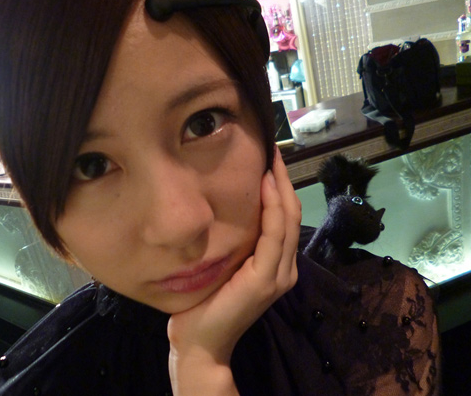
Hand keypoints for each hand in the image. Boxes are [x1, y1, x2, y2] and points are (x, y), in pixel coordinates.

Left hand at [168, 149, 300, 394]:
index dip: (280, 187)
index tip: (268, 159)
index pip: (284, 219)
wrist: (200, 342)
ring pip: (288, 219)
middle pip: (291, 214)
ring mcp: (278, 275)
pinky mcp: (265, 279)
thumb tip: (225, 209)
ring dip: (280, 186)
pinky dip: (272, 207)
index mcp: (276, 265)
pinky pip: (274, 235)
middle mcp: (284, 268)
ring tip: (271, 158)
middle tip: (272, 149)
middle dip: (283, 179)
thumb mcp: (223, 266)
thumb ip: (235, 244)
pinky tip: (265, 184)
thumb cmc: (204, 304)